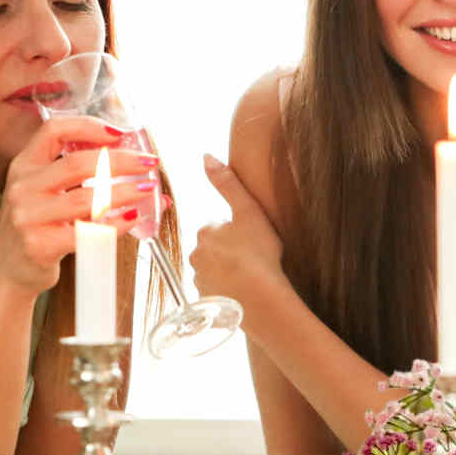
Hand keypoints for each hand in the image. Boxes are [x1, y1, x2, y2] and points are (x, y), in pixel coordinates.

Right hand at [0, 116, 155, 299]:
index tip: (119, 133)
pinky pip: (86, 231)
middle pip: (77, 163)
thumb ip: (80, 180)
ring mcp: (28, 217)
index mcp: (24, 166)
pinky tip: (132, 218)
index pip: (53, 131)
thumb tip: (140, 175)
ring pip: (86, 198)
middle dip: (120, 160)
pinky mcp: (39, 245)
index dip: (88, 126)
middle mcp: (22, 187)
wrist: (6, 272)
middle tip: (149, 163)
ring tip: (147, 189)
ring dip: (124, 192)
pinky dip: (115, 224)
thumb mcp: (43, 194)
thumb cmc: (35, 229)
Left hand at [193, 153, 286, 308]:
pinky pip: (217, 290)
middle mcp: (196, 254)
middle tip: (254, 258)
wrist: (259, 297)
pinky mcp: (206, 299)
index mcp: (205, 231)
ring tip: (252, 277)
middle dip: (231, 252)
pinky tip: (245, 291)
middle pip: (215, 249)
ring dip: (230, 271)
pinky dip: (229, 290)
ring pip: (215, 270)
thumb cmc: (258, 253)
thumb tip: (206, 155)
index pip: (219, 228)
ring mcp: (199, 278)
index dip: (238, 233)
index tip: (253, 241)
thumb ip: (228, 183)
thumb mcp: (248, 210)